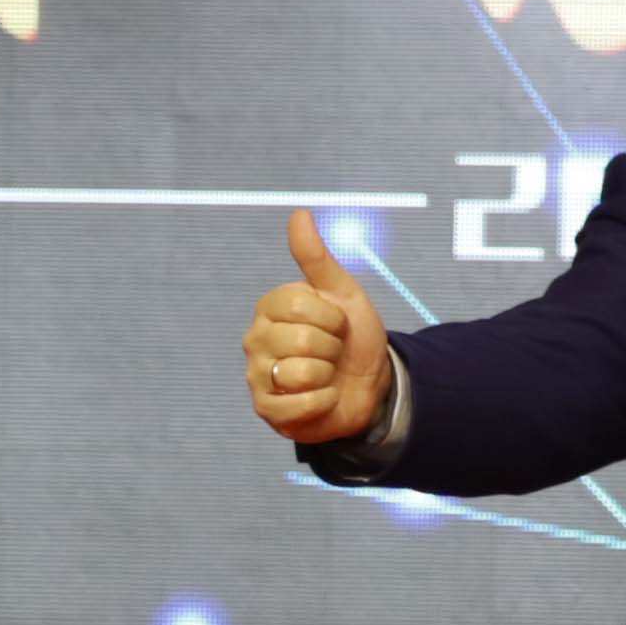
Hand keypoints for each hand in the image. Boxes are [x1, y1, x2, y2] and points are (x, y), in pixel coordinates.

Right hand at [245, 209, 395, 447]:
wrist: (370, 383)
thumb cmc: (353, 337)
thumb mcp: (343, 294)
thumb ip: (316, 258)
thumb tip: (299, 214)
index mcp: (270, 308)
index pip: (298, 305)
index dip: (331, 317)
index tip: (337, 324)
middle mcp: (255, 339)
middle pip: (300, 339)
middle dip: (331, 347)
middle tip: (332, 353)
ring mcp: (257, 376)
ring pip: (299, 372)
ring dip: (327, 376)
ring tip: (326, 375)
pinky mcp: (267, 410)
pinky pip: (298, 404)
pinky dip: (323, 402)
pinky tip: (324, 397)